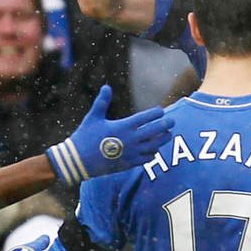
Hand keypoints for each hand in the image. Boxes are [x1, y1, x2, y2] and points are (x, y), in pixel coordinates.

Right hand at [47, 86, 173, 185]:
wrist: (78, 161)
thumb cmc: (85, 136)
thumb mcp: (93, 117)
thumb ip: (102, 102)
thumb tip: (106, 87)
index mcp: (123, 126)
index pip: (145, 118)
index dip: (155, 113)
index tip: (161, 110)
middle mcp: (130, 140)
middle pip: (154, 131)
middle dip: (165, 125)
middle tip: (172, 122)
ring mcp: (131, 153)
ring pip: (153, 146)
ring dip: (162, 140)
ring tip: (168, 135)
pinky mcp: (129, 164)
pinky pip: (146, 159)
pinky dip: (152, 153)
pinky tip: (155, 149)